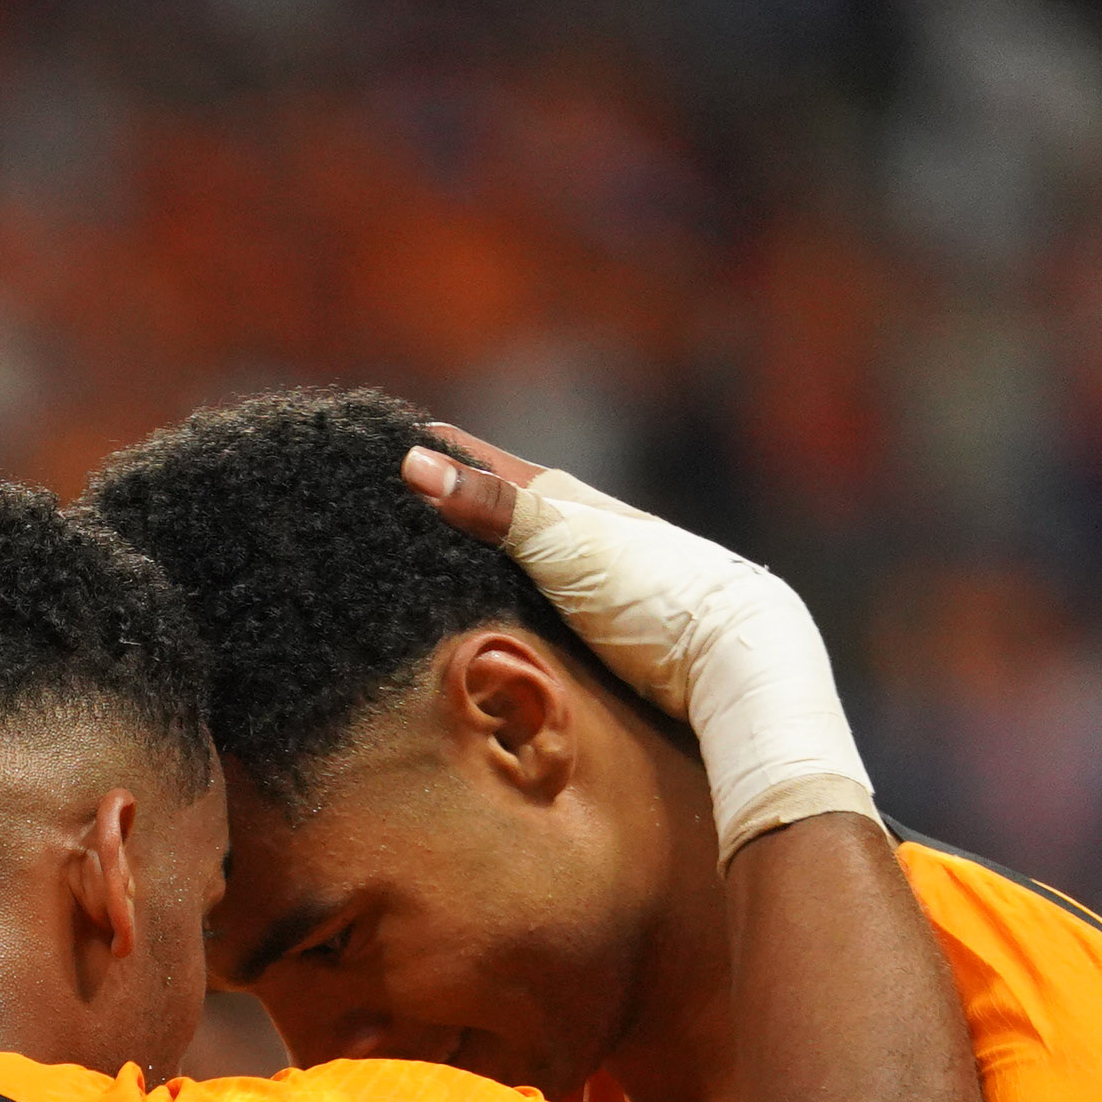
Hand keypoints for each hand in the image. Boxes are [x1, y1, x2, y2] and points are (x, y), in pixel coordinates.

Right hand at [396, 424, 876, 855]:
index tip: (369, 443)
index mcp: (561, 498)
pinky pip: (518, 609)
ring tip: (405, 564)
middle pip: (487, 511)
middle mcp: (570, 531)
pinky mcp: (586, 631)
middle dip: (438, 507)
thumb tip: (411, 463)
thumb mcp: (563, 542)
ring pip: (504, 563)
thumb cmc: (654, 590)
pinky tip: (466, 623)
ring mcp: (579, 580)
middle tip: (375, 506)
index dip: (429, 451)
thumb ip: (491, 508)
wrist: (731, 657)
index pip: (477, 461)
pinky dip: (486, 606)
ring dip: (462, 563)